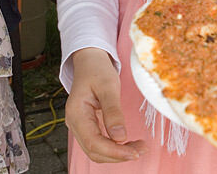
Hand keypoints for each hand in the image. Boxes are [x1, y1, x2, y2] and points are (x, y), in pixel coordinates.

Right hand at [66, 47, 146, 162]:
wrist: (89, 61)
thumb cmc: (97, 70)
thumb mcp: (108, 86)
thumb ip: (113, 112)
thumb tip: (120, 137)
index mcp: (76, 114)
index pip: (94, 143)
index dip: (115, 152)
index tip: (135, 152)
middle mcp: (74, 123)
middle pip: (95, 151)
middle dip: (118, 155)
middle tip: (142, 149)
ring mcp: (79, 126)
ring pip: (97, 151)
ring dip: (117, 153)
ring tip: (138, 147)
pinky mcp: (87, 126)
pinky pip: (99, 143)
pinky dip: (114, 147)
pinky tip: (128, 144)